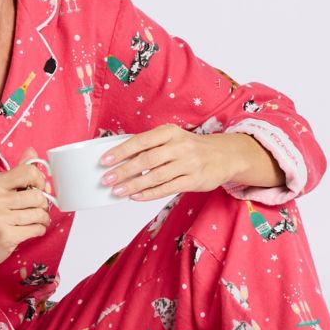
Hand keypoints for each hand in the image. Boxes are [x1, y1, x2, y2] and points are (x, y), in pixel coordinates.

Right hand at [0, 147, 52, 271]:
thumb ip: (16, 172)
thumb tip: (32, 152)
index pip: (29, 171)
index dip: (40, 181)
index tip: (38, 189)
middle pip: (38, 195)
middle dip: (44, 204)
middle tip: (37, 209)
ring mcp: (0, 218)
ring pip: (40, 214)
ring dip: (43, 219)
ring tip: (35, 221)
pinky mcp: (6, 236)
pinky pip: (36, 229)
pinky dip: (39, 230)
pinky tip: (30, 230)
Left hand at [97, 125, 236, 200]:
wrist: (225, 155)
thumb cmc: (191, 147)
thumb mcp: (172, 138)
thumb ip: (151, 146)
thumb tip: (120, 158)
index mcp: (170, 132)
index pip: (141, 141)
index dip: (121, 151)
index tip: (105, 161)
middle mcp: (180, 146)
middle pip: (146, 160)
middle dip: (124, 171)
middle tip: (106, 180)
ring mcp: (188, 164)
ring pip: (155, 176)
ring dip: (133, 185)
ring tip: (117, 192)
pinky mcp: (194, 180)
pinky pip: (167, 189)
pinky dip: (149, 194)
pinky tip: (135, 197)